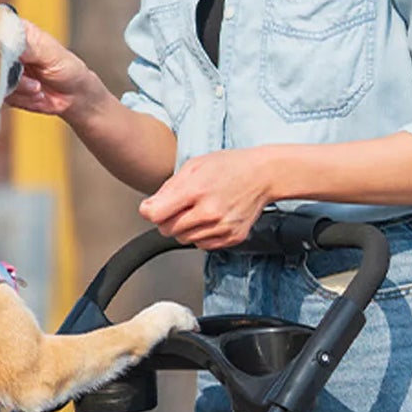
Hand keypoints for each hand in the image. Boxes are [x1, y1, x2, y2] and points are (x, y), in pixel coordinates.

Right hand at [5, 19, 100, 120]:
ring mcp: (3, 70)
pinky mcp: (5, 90)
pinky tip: (37, 96)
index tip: (9, 58)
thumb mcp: (50, 53)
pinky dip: (22, 99)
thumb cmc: (66, 67)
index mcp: (15, 30)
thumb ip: (28, 46)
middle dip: (13, 74)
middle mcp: (5, 49)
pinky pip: (4, 97)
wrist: (74, 95)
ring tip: (39, 89)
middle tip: (34, 83)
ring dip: (21, 89)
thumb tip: (7, 41)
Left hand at [138, 149, 279, 249]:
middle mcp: (209, 213)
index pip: (157, 215)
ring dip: (185, 228)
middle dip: (168, 220)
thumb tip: (148, 208)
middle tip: (180, 206)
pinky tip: (210, 219)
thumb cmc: (229, 167)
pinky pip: (202, 245)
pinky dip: (201, 234)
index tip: (152, 208)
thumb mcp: (195, 165)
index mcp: (197, 190)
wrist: (263, 175)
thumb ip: (168, 188)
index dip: (150, 212)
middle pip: (168, 230)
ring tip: (199, 210)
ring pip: (184, 240)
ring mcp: (221, 228)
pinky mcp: (231, 238)